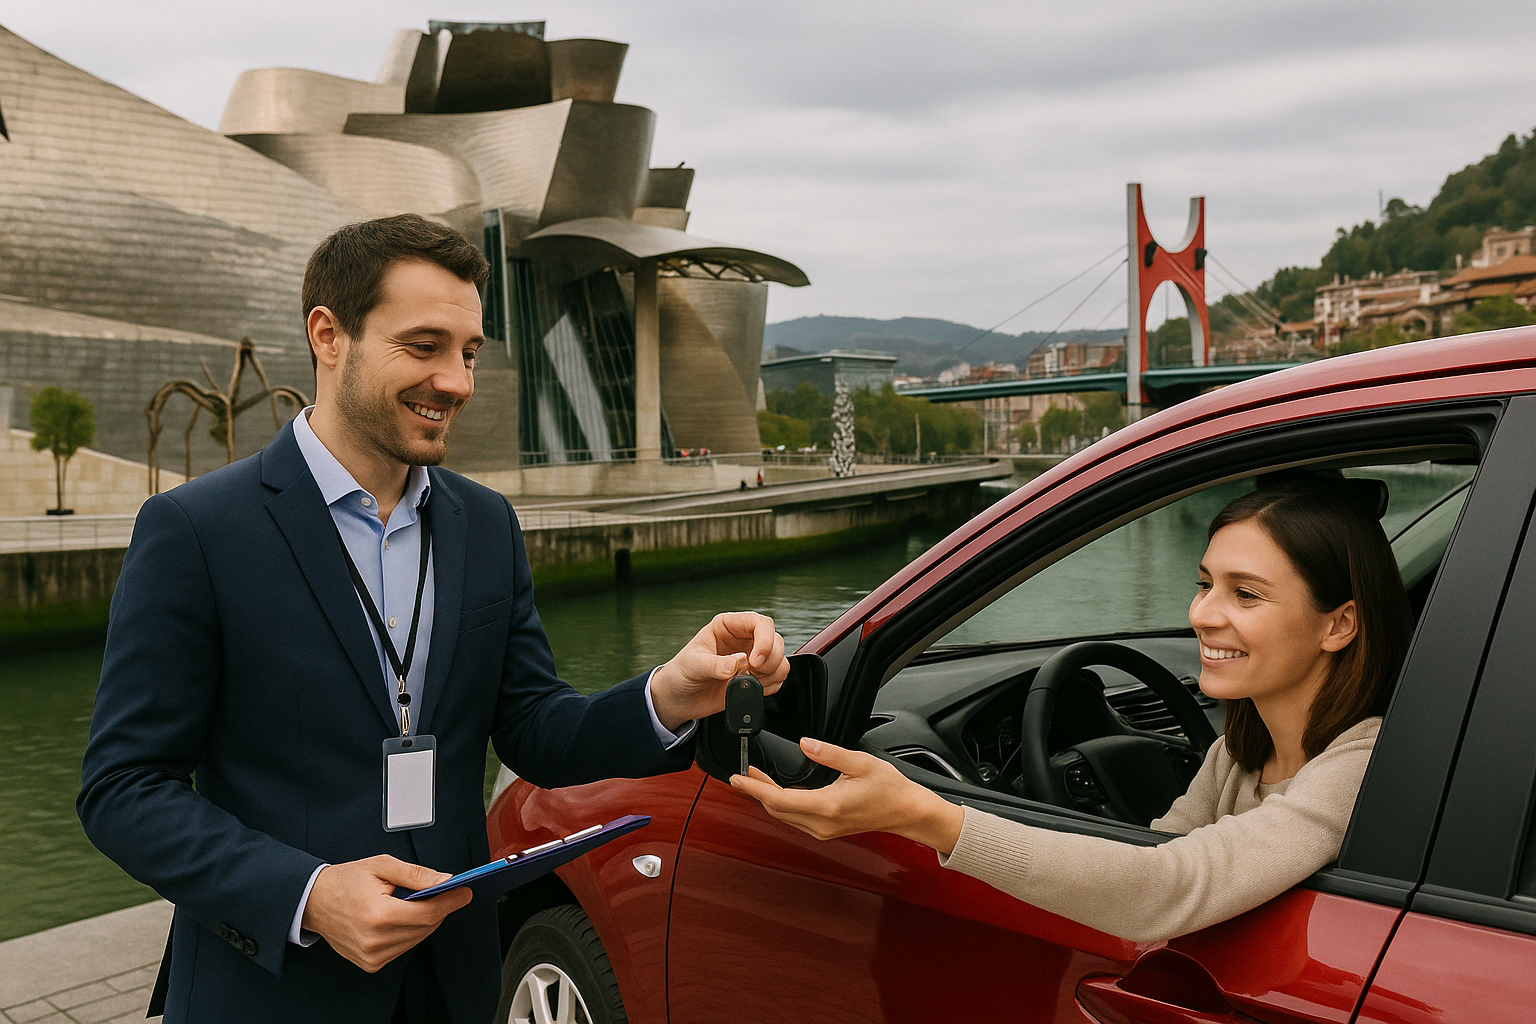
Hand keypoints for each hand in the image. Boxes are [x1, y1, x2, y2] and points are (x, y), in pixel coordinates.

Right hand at [300, 855, 471, 971]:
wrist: (314, 901)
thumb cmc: (346, 881)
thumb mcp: (382, 866)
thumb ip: (417, 874)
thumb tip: (446, 881)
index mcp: (379, 915)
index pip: (428, 913)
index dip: (451, 901)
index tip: (465, 892)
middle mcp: (375, 940)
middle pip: (426, 927)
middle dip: (439, 908)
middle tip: (444, 891)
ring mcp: (372, 956)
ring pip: (417, 939)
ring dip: (424, 921)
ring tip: (414, 902)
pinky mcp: (370, 963)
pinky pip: (403, 948)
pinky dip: (409, 932)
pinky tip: (399, 918)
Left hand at [649, 612, 787, 731]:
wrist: (679, 699)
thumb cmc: (681, 674)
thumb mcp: (692, 665)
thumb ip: (714, 664)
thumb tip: (736, 664)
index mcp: (727, 627)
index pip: (760, 623)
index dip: (764, 640)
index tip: (755, 660)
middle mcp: (743, 640)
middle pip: (776, 641)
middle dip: (769, 660)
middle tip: (751, 673)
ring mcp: (752, 659)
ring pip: (780, 661)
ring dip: (770, 674)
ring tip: (746, 681)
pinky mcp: (756, 678)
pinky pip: (777, 679)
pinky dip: (768, 687)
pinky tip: (748, 689)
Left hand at [729, 737, 965, 855]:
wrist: (907, 811)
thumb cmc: (889, 788)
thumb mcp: (860, 762)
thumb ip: (829, 753)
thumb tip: (805, 743)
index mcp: (827, 806)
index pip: (779, 799)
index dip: (754, 788)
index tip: (737, 778)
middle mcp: (821, 823)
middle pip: (776, 809)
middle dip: (757, 791)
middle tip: (742, 772)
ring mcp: (823, 830)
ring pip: (784, 816)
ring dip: (767, 798)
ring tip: (754, 778)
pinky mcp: (826, 829)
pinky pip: (795, 818)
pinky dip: (781, 804)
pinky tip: (777, 791)